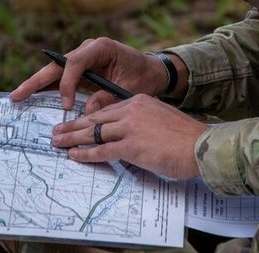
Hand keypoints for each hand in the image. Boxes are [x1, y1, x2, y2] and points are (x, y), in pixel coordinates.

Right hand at [11, 37, 172, 112]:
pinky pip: (61, 78)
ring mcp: (82, 57)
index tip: (66, 105)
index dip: (67, 83)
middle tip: (17, 94)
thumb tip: (87, 114)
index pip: (75, 62)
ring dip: (37, 84)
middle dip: (36, 81)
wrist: (151, 71)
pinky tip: (33, 98)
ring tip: (18, 96)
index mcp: (101, 47)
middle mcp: (87, 49)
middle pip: (57, 65)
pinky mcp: (80, 68)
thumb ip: (108, 99)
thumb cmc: (143, 76)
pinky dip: (48, 88)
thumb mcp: (130, 89)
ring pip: (55, 71)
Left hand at [51, 94, 206, 178]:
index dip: (88, 118)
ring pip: (93, 132)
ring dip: (72, 138)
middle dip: (73, 126)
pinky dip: (85, 154)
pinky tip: (73, 156)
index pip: (107, 110)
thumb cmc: (186, 138)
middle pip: (95, 118)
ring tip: (57, 142)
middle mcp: (132, 111)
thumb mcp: (161, 120)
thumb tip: (128, 137)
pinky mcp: (132, 146)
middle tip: (56, 131)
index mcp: (139, 101)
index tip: (75, 123)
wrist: (202, 146)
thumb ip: (143, 123)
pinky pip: (102, 150)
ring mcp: (130, 128)